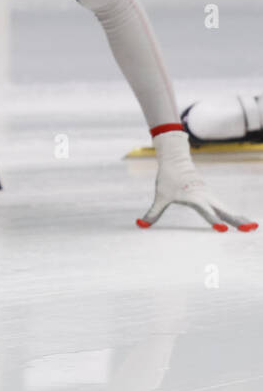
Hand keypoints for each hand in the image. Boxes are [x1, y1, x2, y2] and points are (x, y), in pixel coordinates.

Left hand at [138, 131, 257, 231]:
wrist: (175, 160)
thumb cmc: (167, 179)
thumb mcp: (160, 196)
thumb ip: (152, 213)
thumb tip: (140, 225)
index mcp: (195, 198)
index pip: (206, 212)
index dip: (214, 221)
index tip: (223, 229)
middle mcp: (206, 197)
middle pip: (224, 210)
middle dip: (237, 220)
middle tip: (250, 229)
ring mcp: (210, 195)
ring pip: (227, 208)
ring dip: (239, 218)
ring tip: (252, 227)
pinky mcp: (211, 195)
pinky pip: (225, 207)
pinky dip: (235, 214)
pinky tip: (242, 221)